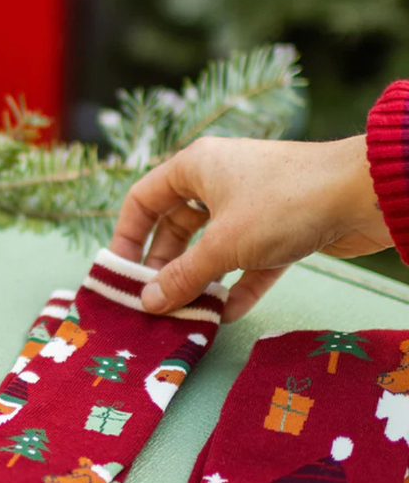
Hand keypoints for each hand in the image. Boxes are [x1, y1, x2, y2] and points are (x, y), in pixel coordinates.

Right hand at [111, 134, 392, 321]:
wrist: (362, 194)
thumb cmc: (283, 205)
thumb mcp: (222, 245)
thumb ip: (182, 277)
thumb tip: (148, 303)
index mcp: (196, 167)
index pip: (143, 200)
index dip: (126, 237)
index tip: (120, 274)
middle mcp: (220, 181)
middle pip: (175, 228)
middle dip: (164, 268)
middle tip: (154, 303)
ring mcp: (251, 206)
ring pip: (212, 247)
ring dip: (199, 281)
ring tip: (186, 314)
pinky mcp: (281, 229)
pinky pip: (247, 262)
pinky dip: (236, 286)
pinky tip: (226, 315)